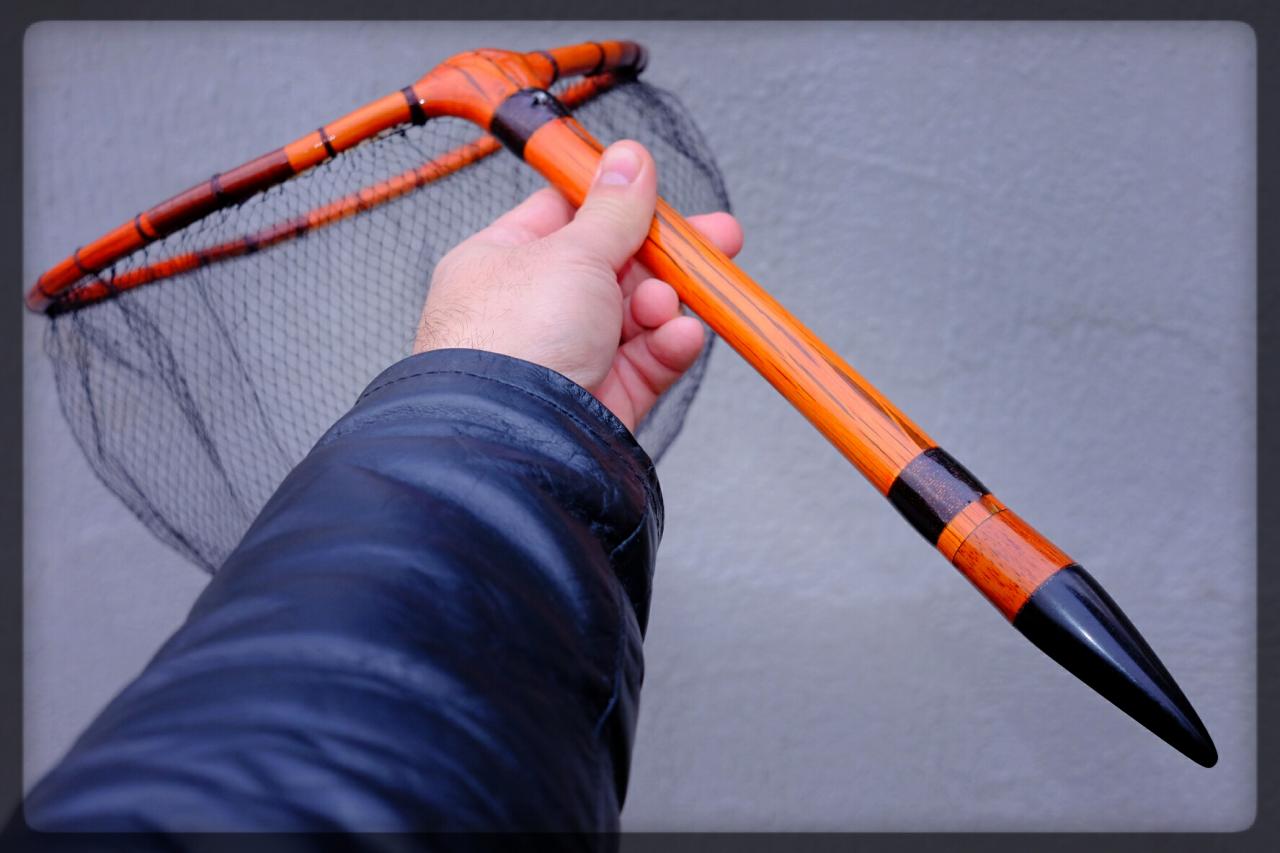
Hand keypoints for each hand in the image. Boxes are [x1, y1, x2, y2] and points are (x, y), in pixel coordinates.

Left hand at [413, 140, 742, 431]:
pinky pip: (647, 362)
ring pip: (637, 315)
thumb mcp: (572, 253)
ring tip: (671, 304)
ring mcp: (568, 355)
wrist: (513, 439)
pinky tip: (682, 336)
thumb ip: (613, 210)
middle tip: (720, 239)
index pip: (565, 216)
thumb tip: (630, 159)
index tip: (658, 195)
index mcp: (502, 263)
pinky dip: (669, 346)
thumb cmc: (512, 343)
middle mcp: (532, 309)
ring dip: (664, 303)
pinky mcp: (601, 398)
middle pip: (613, 266)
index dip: (615, 203)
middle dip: (667, 255)